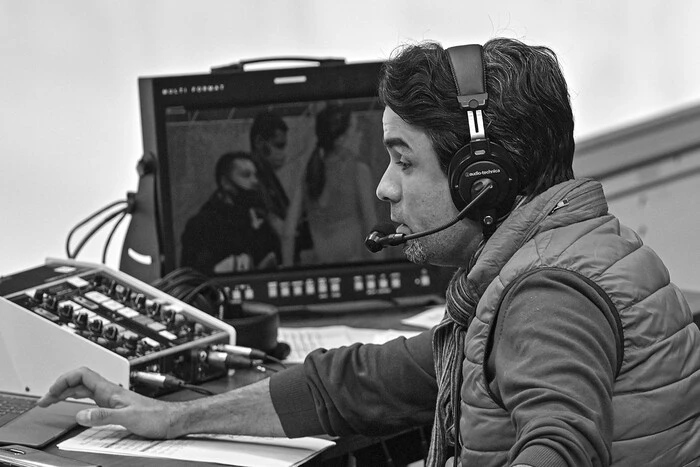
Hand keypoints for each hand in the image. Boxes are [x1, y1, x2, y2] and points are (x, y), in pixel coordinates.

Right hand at [37, 367, 178, 438]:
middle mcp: (111, 392)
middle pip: (79, 382)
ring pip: (84, 389)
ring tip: (53, 400)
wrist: (172, 420)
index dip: (63, 380)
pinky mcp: (117, 407)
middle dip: (59, 387)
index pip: (81, 375)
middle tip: (44, 400)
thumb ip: (104, 415)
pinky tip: (76, 407)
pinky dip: (79, 400)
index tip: (50, 393)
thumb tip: (81, 415)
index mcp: (111, 390)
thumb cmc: (156, 416)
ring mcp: (113, 398)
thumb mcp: (128, 418)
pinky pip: (92, 399)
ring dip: (67, 393)